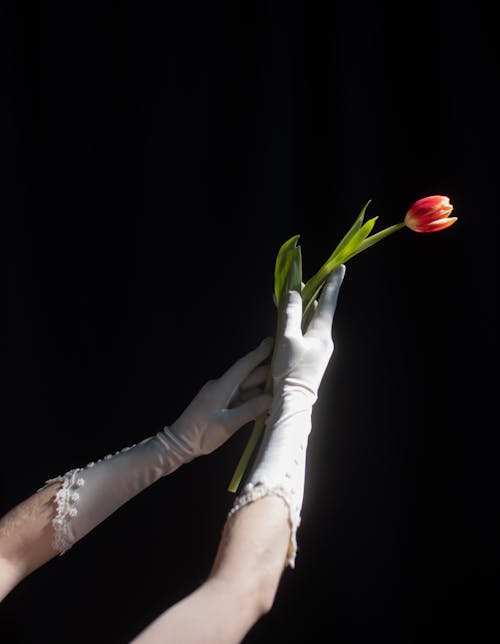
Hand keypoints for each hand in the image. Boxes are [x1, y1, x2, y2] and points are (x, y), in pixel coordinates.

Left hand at [167, 338, 273, 459]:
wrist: (179, 444)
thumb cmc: (201, 433)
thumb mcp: (228, 424)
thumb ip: (250, 410)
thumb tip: (270, 398)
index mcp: (222, 386)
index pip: (244, 365)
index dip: (259, 353)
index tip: (272, 342)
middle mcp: (221, 387)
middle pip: (247, 376)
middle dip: (266, 373)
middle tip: (287, 369)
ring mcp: (220, 396)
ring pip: (245, 389)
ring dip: (261, 388)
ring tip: (281, 388)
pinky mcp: (219, 405)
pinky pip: (240, 398)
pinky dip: (252, 400)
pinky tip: (265, 404)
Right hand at [272, 265, 344, 399]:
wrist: (293, 400)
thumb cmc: (291, 369)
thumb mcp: (287, 338)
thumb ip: (290, 314)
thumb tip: (293, 294)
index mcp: (322, 333)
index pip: (329, 302)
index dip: (333, 284)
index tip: (340, 268)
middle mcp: (324, 339)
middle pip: (318, 311)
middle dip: (309, 296)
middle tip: (297, 284)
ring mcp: (318, 349)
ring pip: (310, 323)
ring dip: (300, 310)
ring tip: (286, 300)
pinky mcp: (311, 357)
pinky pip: (305, 334)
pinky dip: (296, 324)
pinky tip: (286, 322)